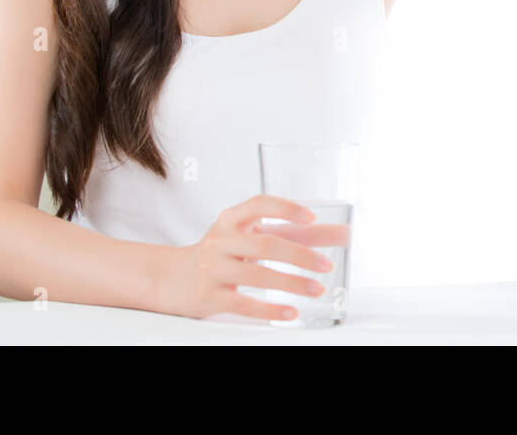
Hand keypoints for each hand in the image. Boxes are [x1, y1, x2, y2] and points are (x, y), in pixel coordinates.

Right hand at [153, 194, 336, 321]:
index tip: (312, 218)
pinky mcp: (210, 297)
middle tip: (326, 265)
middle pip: (265, 244)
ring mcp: (213, 269)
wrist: (173, 279)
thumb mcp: (251, 236)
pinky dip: (270, 310)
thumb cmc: (224, 253)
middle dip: (300, 255)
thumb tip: (343, 233)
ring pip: (258, 275)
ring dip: (292, 283)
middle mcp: (220, 240)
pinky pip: (245, 304)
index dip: (285, 209)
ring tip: (317, 289)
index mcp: (231, 219)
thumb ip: (295, 233)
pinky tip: (291, 312)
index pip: (259, 204)